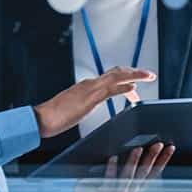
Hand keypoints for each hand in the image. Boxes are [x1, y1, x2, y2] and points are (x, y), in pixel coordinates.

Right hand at [33, 67, 155, 137]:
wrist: (41, 118)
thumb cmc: (54, 117)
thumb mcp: (73, 109)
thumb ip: (80, 104)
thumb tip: (83, 106)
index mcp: (86, 87)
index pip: (110, 78)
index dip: (125, 79)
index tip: (135, 87)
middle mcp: (89, 84)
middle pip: (117, 73)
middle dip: (134, 72)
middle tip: (149, 75)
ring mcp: (89, 89)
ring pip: (117, 77)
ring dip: (135, 75)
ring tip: (149, 76)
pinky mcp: (89, 98)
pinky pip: (110, 90)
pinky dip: (124, 87)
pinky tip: (134, 89)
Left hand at [73, 142, 174, 191]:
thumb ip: (133, 178)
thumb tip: (141, 157)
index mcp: (137, 190)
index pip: (154, 173)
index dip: (163, 161)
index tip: (170, 148)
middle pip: (144, 173)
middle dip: (152, 158)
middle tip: (158, 144)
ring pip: (128, 177)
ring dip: (134, 162)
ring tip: (138, 149)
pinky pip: (109, 181)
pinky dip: (111, 169)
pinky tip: (113, 158)